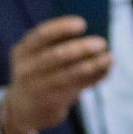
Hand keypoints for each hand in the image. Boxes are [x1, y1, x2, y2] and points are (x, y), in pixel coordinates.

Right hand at [0, 15, 112, 133]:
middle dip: (81, 48)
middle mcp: (27, 69)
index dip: (62, 28)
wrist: (24, 110)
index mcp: (23, 50)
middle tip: (102, 42)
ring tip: (109, 57)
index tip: (82, 24)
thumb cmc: (38, 73)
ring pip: (69, 74)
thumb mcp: (36, 58)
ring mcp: (38, 88)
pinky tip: (105, 71)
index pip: (41, 35)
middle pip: (57, 56)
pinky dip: (93, 79)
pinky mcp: (51, 102)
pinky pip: (77, 88)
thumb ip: (55, 45)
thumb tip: (93, 32)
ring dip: (92, 65)